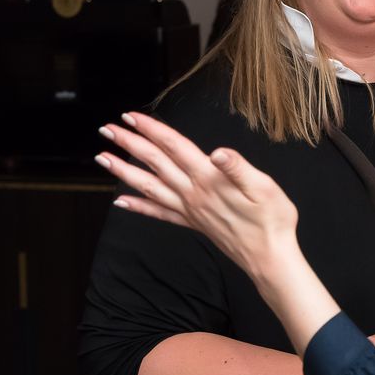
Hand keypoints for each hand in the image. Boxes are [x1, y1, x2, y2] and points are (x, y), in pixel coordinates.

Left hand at [95, 112, 300, 285]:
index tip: (131, 116)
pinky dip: (138, 206)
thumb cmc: (272, 221)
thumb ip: (238, 168)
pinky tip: (122, 202)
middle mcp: (194, 194)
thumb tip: (218, 152)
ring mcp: (190, 210)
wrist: (269, 258)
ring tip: (103, 159)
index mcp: (210, 180)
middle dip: (130, 144)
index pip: (175, 148)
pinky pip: (159, 213)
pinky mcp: (193, 223)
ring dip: (123, 172)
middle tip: (107, 130)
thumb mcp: (264, 188)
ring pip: (149, 187)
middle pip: (155, 163)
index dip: (153, 129)